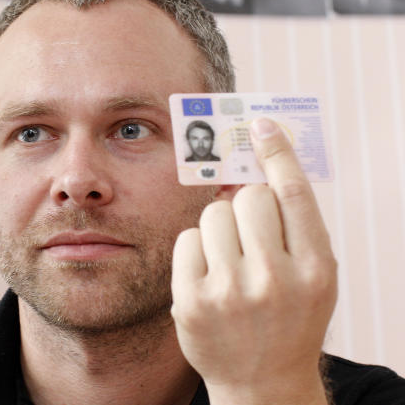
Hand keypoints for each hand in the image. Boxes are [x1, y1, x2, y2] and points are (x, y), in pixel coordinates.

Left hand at [171, 118, 336, 403]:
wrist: (263, 382)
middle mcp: (275, 280)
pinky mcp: (192, 300)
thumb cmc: (289, 318)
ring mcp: (230, 291)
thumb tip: (250, 170)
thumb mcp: (312, 276)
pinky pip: (187, 239)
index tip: (261, 125)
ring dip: (219, 227)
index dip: (277, 153)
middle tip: (249, 232)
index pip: (293, 194)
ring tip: (231, 260)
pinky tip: (209, 276)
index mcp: (315, 270)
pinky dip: (197, 249)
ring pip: (213, 213)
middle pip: (248, 198)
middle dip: (245, 205)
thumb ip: (293, 225)